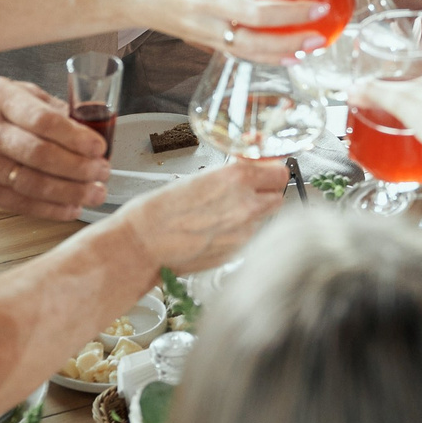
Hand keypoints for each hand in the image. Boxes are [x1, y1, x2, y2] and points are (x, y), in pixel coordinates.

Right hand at [0, 79, 109, 219]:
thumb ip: (45, 107)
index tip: (99, 148)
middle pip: (40, 155)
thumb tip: (85, 125)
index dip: (76, 138)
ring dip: (68, 192)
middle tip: (102, 173)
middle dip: (78, 168)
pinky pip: (16, 201)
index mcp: (0, 99)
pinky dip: (47, 208)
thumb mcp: (8, 91)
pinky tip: (69, 207)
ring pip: (30, 183)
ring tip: (93, 193)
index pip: (43, 121)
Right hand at [114, 0, 335, 57]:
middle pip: (257, 12)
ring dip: (285, 45)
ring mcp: (203, 25)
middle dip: (293, 14)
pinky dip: (267, 57)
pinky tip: (292, 56)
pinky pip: (239, 53)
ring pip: (249, 43)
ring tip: (315, 42)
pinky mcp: (201, 41)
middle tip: (322, 10)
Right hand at [117, 158, 286, 274]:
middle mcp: (245, 206)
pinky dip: (240, 231)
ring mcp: (243, 233)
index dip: (272, 170)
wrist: (142, 245)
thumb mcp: (198, 178)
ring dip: (254, 212)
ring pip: (265, 217)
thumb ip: (231, 175)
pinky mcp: (236, 252)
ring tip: (225, 211)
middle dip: (267, 191)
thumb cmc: (158, 210)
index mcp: (235, 179)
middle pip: (279, 195)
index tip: (265, 170)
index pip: (279, 171)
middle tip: (251, 189)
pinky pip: (250, 236)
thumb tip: (250, 170)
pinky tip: (217, 228)